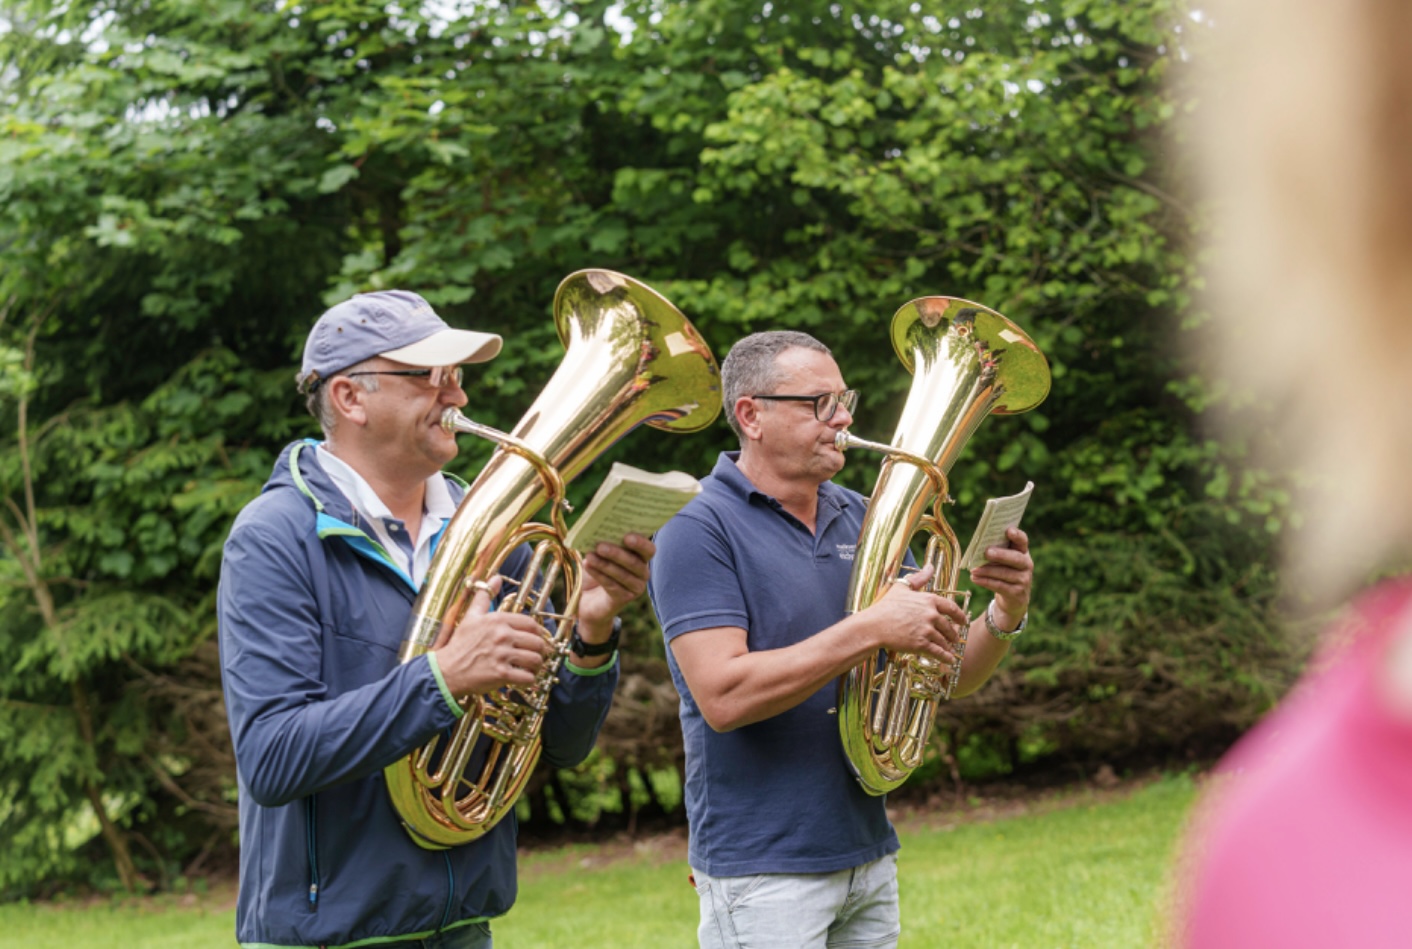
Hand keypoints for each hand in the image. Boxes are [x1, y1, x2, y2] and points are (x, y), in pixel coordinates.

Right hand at [431, 577, 551, 695]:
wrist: (446, 670)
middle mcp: (502, 635)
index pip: (531, 624)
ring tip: (532, 668)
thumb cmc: (460, 644)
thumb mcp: (471, 616)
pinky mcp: (501, 674)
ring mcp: (502, 655)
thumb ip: (484, 596)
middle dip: (540, 651)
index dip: (538, 633)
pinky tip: (524, 679)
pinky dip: (529, 680)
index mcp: (498, 620)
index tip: (537, 639)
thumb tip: (495, 577)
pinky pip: (527, 678)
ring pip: (535, 660)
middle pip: (537, 643)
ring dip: (536, 666)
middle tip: (537, 655)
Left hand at [575, 533, 654, 642]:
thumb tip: (597, 531)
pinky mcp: (624, 599)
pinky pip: (612, 585)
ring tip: (590, 556)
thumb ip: (605, 542)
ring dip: (604, 564)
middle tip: (600, 546)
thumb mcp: (601, 554)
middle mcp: (643, 572)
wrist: (588, 596)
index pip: (649, 549)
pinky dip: (599, 574)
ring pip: (622, 575)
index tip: (626, 536)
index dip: (640, 543)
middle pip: (634, 562)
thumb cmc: (597, 569)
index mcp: (642, 557)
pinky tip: (588, 565)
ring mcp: (636, 587)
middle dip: (617, 553)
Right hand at [863, 564, 968, 662]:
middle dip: (953, 634)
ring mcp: (927, 630)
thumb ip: (919, 578)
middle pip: (949, 626)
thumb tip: (930, 566)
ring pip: (944, 640)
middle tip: (955, 638)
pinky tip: (950, 660)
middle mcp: (931, 615)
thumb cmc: (886, 606)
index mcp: (929, 600)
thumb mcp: (902, 587)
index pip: (952, 608)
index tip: (963, 621)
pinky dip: (946, 657)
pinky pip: (938, 652)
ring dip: (948, 646)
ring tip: (950, 649)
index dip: (960, 616)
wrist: (874, 625)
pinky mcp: (921, 644)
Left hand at [969, 526, 1033, 629]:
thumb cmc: (1003, 571)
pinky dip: (985, 582)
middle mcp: (1026, 565)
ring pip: (1005, 573)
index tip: (1008, 530)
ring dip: (987, 571)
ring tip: (973, 570)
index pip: (1023, 541)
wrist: (1013, 599)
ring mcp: (1024, 580)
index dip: (1017, 535)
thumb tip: (977, 547)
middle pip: (1016, 558)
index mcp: (1022, 552)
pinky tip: (975, 578)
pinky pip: (999, 586)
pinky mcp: (1017, 593)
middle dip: (1001, 555)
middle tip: (987, 552)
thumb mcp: (1003, 561)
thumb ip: (995, 551)